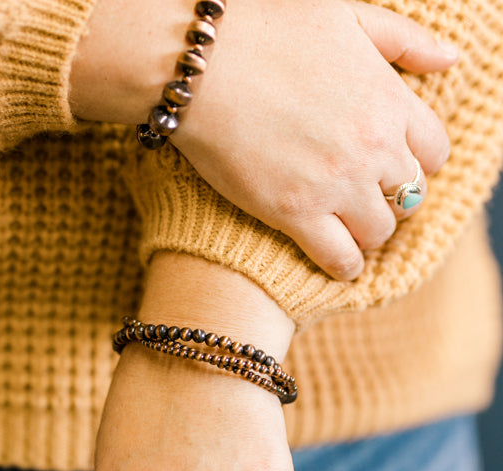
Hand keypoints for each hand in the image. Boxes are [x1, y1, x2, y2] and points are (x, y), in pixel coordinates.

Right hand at [69, 0, 457, 279]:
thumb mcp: (345, 16)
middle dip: (391, 197)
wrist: (199, 61)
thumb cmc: (265, 27)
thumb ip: (401, 40)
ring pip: (379, 232)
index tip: (392, 165)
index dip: (417, 162)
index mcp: (388, 99)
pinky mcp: (296, 214)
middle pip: (409, 195)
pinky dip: (343, 266)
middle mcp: (373, 146)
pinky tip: (336, 262)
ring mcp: (337, 184)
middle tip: (364, 197)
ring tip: (346, 228)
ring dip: (366, 232)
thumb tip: (450, 60)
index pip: (434, 151)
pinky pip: (340, 259)